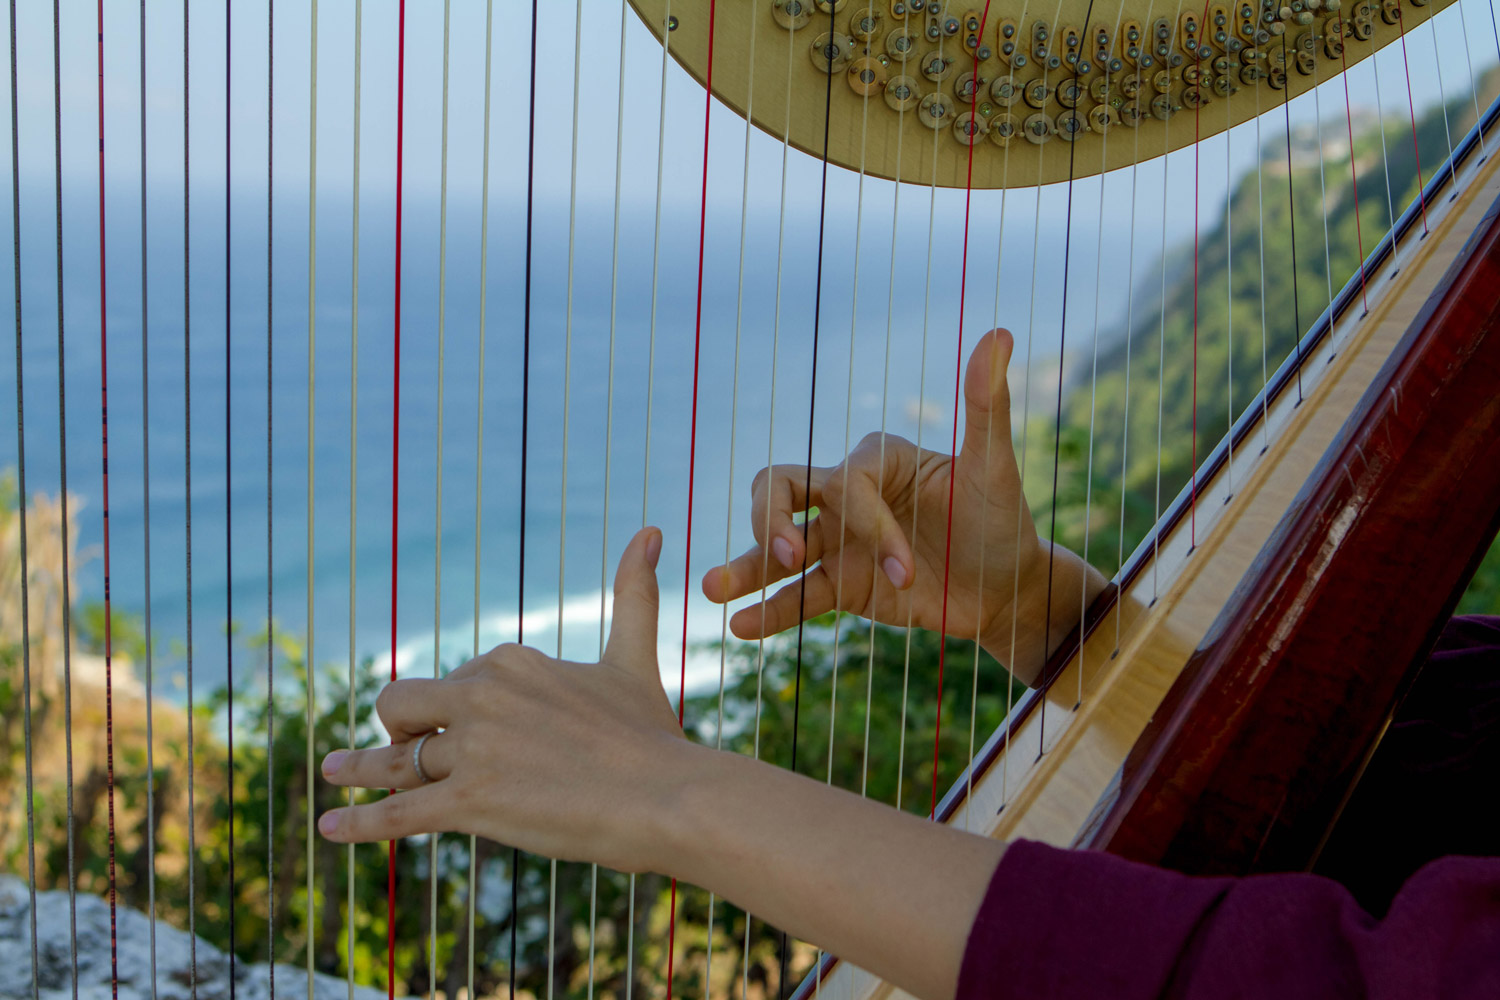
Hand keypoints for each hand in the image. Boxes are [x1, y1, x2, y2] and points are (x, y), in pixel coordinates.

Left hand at [316, 527, 688, 871]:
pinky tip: (328, 829)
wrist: (669, 796)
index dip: (454, 711)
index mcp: (512, 661)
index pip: (455, 682)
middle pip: (402, 705)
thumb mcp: (634, 658)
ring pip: (391, 761)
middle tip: (408, 751)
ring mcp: (473, 751)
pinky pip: (396, 815)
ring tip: (331, 772)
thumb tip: (649, 530)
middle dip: (400, 728)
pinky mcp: (469, 803)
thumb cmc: (652, 735)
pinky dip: (357, 825)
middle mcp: (483, 696)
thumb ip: (633, 595)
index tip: (470, 734)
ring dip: (356, 770)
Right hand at [704, 329, 1070, 680]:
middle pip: (779, 489)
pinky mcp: (841, 585)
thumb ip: (986, 405)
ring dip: (745, 565)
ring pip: (776, 548)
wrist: (1007, 588)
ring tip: (710, 589)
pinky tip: (739, 627)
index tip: (905, 569)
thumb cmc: (1002, 520)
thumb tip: (1000, 332)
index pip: (845, 483)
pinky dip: (768, 611)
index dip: (868, 525)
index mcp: (876, 460)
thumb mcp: (995, 467)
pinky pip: (796, 597)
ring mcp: (838, 541)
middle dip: (771, 521)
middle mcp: (847, 496)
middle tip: (785, 555)